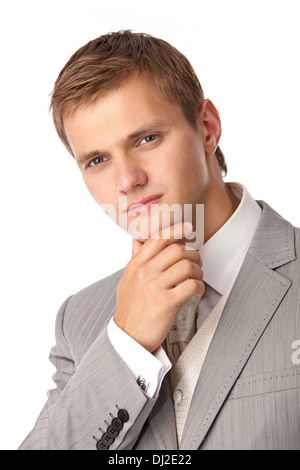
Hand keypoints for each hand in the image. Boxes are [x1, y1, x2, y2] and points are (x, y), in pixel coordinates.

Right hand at [114, 222, 204, 352]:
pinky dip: (199, 287)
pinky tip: (196, 293)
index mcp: (135, 265)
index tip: (189, 227)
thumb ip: (134, 259)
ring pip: (187, 265)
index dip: (176, 229)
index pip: (158, 238)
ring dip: (198, 272)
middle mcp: (144, 272)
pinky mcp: (165, 302)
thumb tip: (137, 240)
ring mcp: (154, 287)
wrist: (128, 337)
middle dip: (193, 255)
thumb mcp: (127, 280)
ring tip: (197, 280)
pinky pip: (191, 285)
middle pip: (177, 249)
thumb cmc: (130, 309)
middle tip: (197, 264)